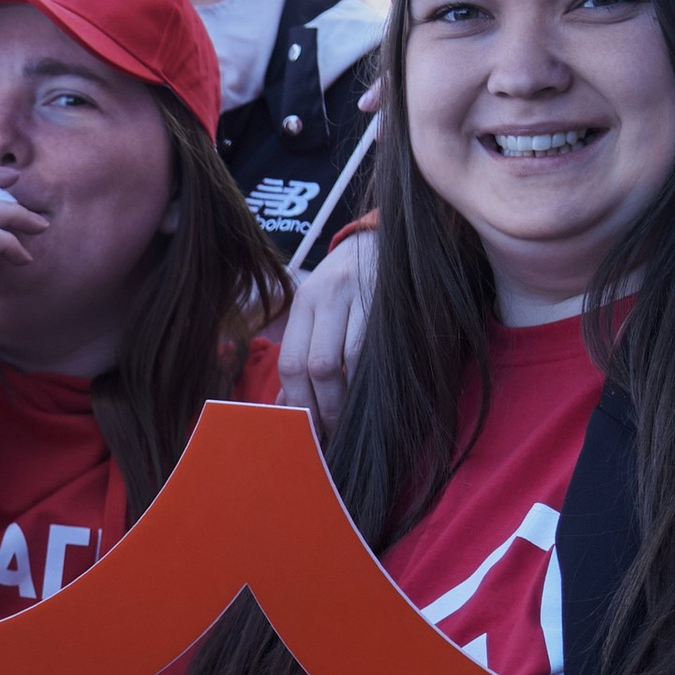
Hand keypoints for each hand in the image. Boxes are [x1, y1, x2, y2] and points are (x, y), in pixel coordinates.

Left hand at [278, 228, 376, 434]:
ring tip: (347, 421)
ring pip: (345, 362)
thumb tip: (288, 406)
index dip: (297, 402)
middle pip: (314, 366)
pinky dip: (367, 381)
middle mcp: (325, 296)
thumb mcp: (318, 309)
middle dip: (321, 407)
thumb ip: (304, 352)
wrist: (385, 241)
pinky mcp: (386, 300)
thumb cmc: (347, 285)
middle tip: (329, 432)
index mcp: (303, 301)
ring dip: (345, 400)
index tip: (305, 428)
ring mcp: (357, 296)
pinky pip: (373, 352)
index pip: (290, 361)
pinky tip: (368, 396)